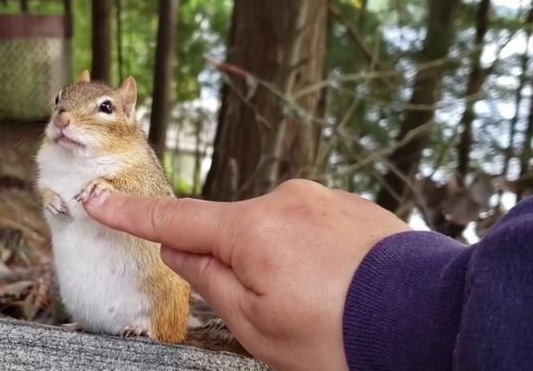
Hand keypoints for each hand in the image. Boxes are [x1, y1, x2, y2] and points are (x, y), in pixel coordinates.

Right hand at [82, 179, 409, 369]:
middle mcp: (286, 200)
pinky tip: (340, 287)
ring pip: (275, 231)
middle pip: (233, 231)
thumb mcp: (259, 326)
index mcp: (253, 230)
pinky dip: (312, 257)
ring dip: (281, 264)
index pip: (176, 219)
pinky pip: (310, 227)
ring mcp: (323, 198)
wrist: (432, 320)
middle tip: (279, 311)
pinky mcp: (351, 204)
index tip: (100, 200)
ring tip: (322, 304)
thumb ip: (210, 280)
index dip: (133, 215)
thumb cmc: (342, 335)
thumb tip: (179, 248)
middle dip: (238, 265)